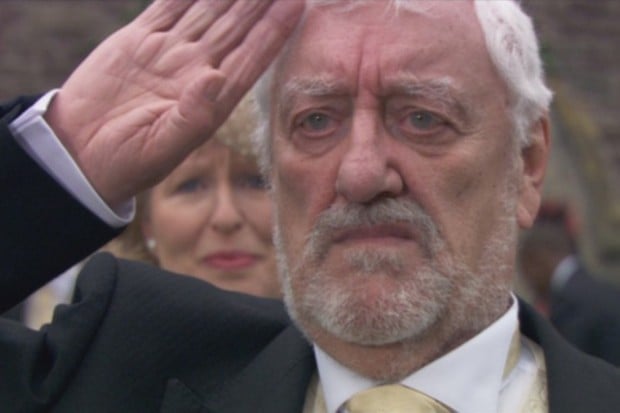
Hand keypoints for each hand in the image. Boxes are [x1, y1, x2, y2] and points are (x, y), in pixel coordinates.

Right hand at [44, 0, 302, 207]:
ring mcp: (169, 53)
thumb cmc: (126, 163)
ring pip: (207, 10)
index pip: (251, 58)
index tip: (297, 3)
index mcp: (212, 99)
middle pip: (236, 27)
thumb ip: (193, 115)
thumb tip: (217, 77)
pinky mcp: (139, 41)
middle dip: (258, 1)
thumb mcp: (162, 147)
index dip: (274, 30)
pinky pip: (168, 6)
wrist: (81, 156)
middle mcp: (196, 71)